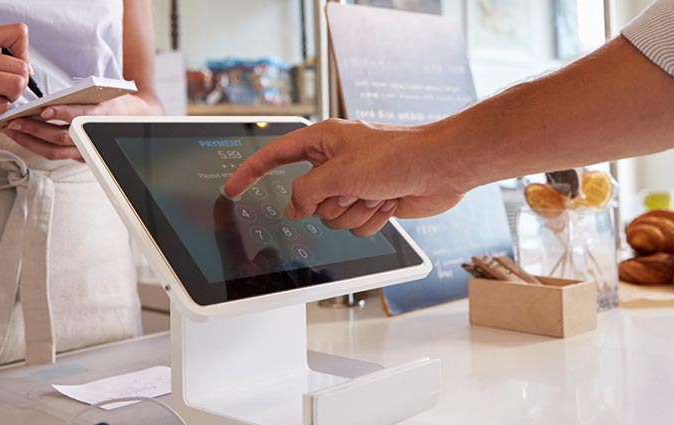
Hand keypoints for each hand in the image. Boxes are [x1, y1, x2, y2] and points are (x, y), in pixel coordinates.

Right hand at [0, 24, 33, 139]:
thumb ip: (6, 59)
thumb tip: (29, 69)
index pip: (18, 32)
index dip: (23, 54)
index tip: (10, 67)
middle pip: (22, 67)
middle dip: (19, 84)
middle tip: (0, 90)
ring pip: (16, 85)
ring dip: (10, 97)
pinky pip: (2, 105)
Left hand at [2, 95, 157, 161]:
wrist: (135, 122)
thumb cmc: (116, 104)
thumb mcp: (105, 94)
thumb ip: (83, 97)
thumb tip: (49, 102)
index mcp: (103, 116)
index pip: (81, 117)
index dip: (63, 114)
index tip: (45, 109)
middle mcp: (93, 137)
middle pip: (60, 138)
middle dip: (34, 130)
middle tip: (14, 121)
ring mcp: (86, 151)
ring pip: (54, 151)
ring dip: (29, 141)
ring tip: (12, 130)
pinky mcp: (79, 157)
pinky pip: (55, 154)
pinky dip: (36, 146)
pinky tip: (22, 137)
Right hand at [223, 119, 471, 236]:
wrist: (441, 168)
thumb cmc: (399, 156)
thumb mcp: (341, 173)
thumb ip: (307, 192)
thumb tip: (295, 207)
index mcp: (323, 141)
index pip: (275, 156)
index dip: (251, 173)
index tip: (232, 189)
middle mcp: (336, 163)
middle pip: (307, 199)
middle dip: (331, 202)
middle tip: (354, 189)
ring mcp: (354, 185)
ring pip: (331, 218)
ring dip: (356, 212)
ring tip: (377, 193)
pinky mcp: (371, 203)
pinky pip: (355, 227)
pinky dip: (372, 219)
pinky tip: (390, 202)